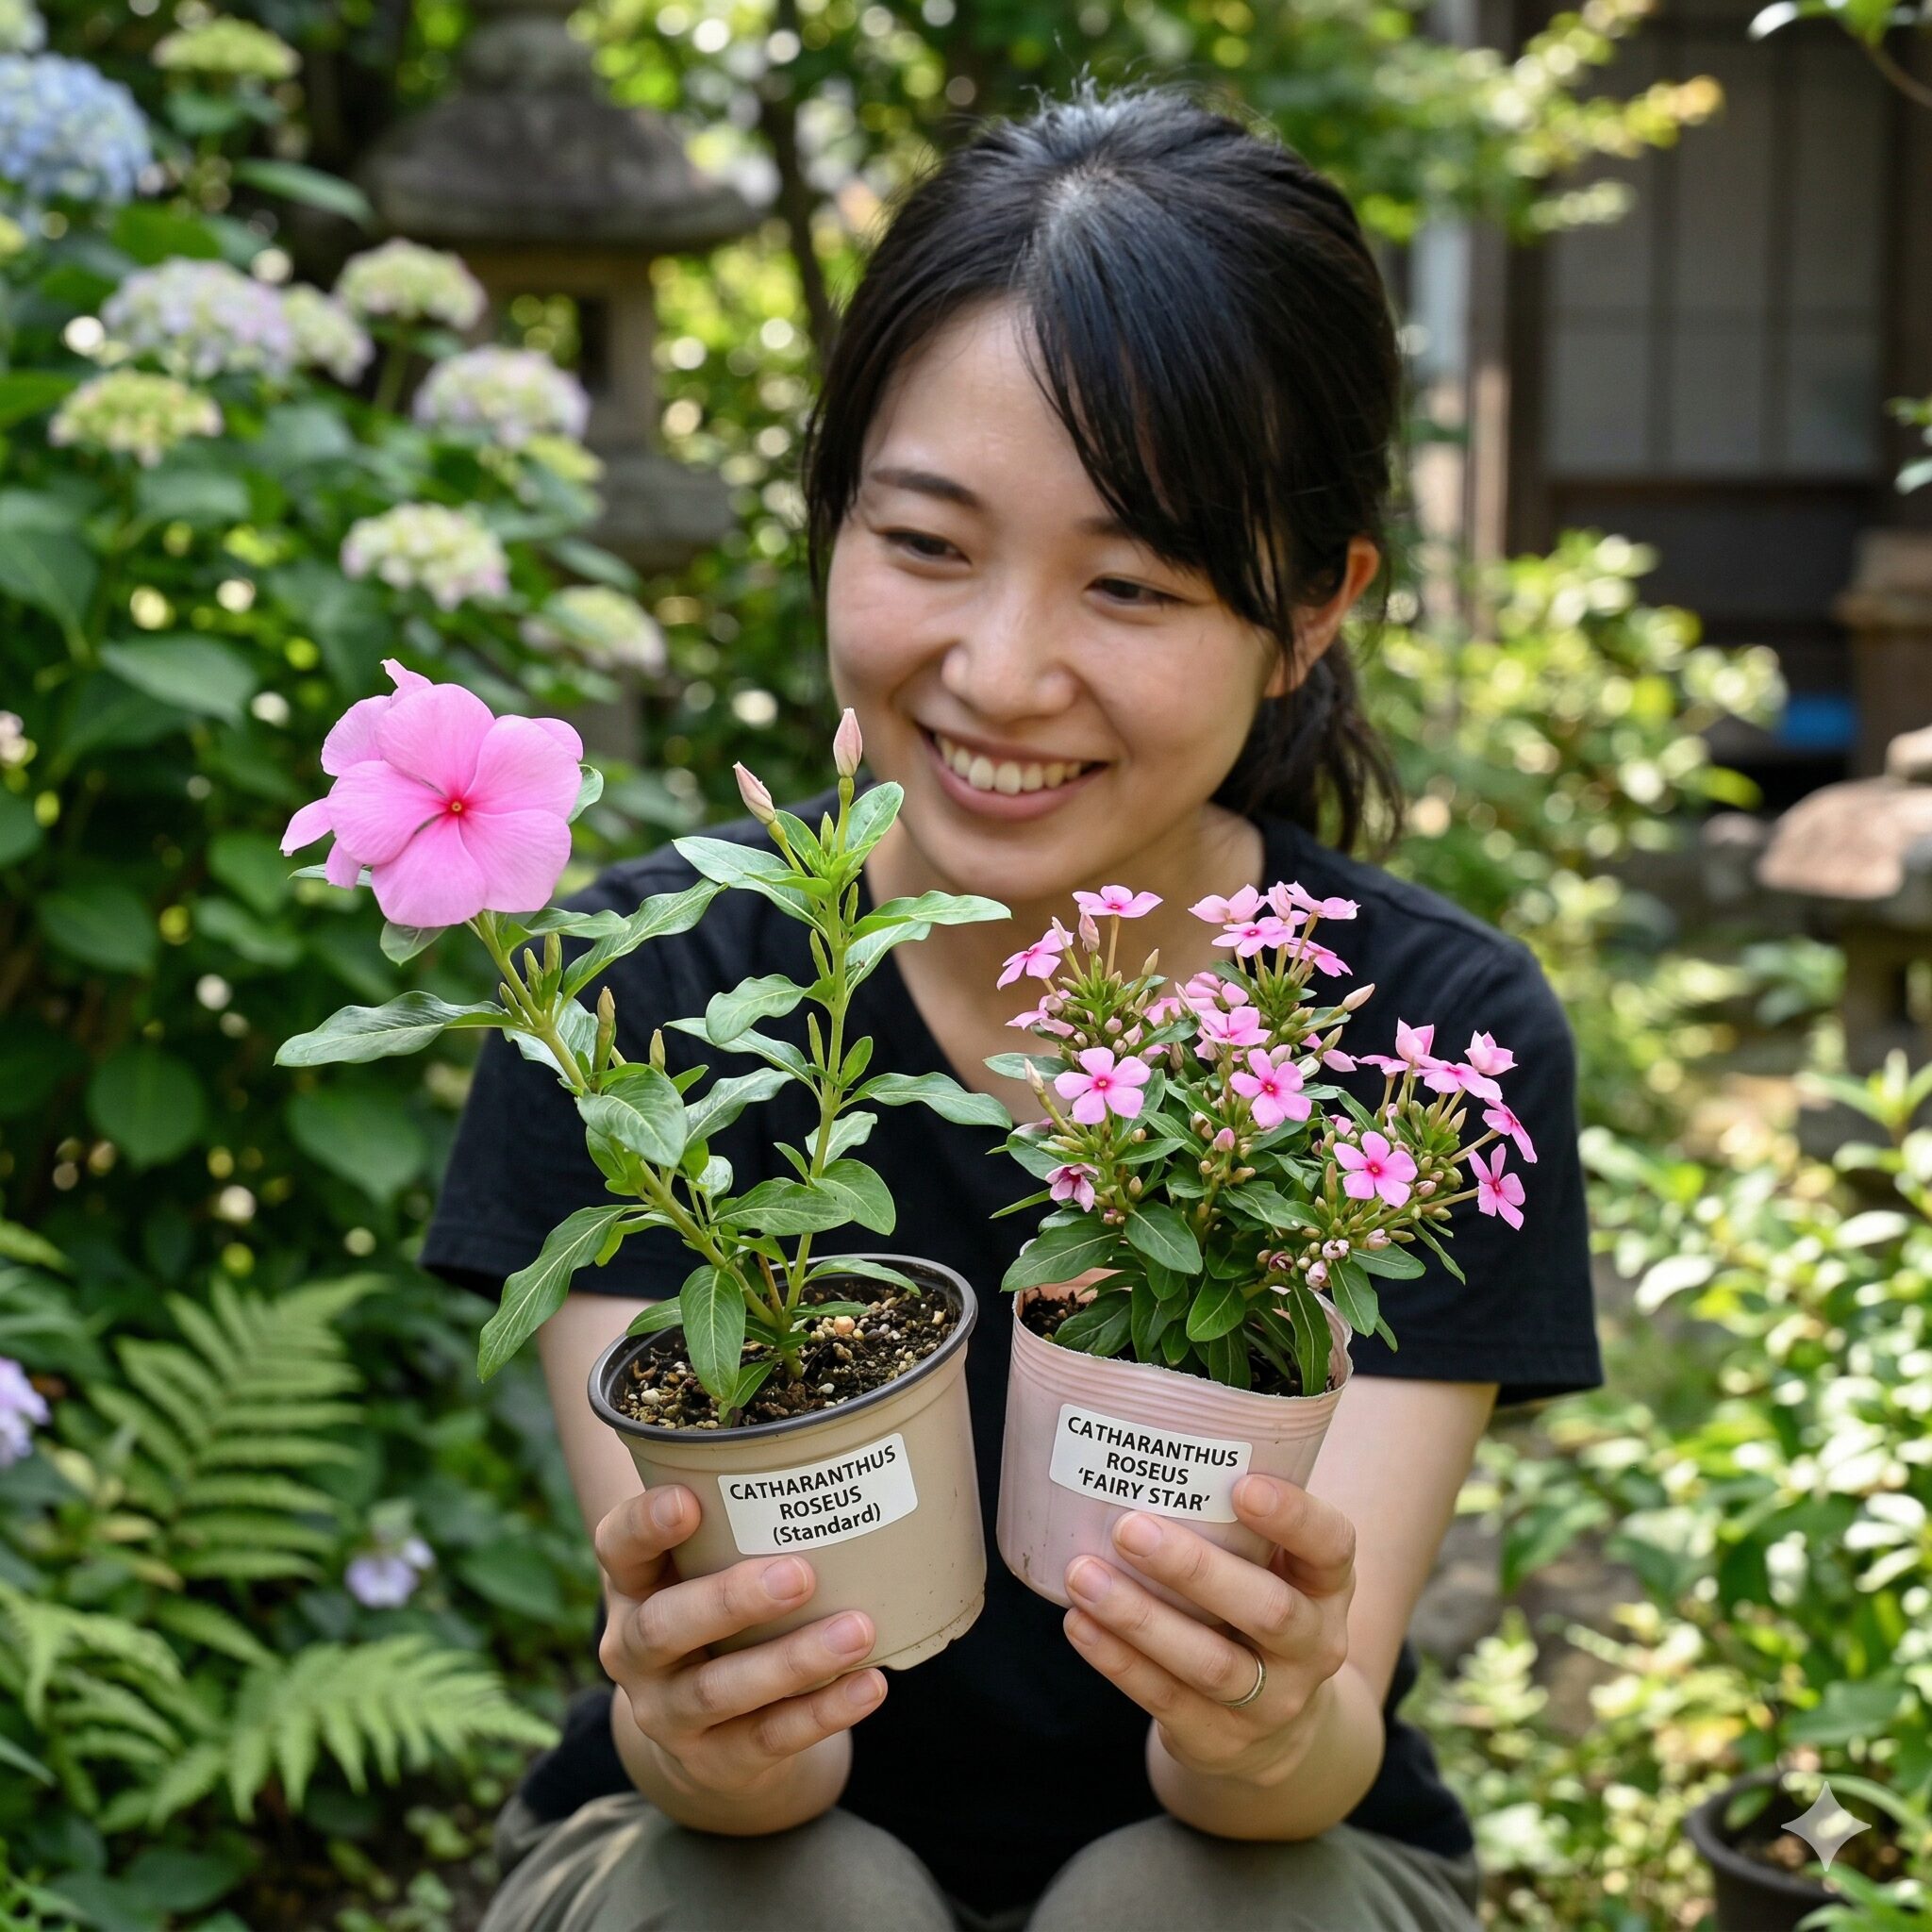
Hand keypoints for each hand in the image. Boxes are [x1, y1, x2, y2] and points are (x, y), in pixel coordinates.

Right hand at [594, 1484, 886, 1796]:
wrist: (709, 1740)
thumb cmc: (723, 1616)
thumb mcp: (708, 1568)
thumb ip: (744, 1521)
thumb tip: (842, 1440)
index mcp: (632, 1584)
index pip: (617, 1547)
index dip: (644, 1525)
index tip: (689, 1501)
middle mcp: (635, 1650)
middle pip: (663, 1627)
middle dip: (730, 1600)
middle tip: (800, 1573)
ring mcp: (668, 1713)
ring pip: (719, 1691)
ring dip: (793, 1660)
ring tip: (858, 1630)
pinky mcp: (714, 1761)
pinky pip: (767, 1739)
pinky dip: (823, 1712)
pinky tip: (871, 1684)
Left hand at [1062, 1473, 1355, 1784]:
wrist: (1275, 1728)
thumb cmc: (1255, 1602)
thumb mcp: (1271, 1564)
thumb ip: (1233, 1519)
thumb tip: (1141, 1434)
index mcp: (1328, 1585)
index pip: (1331, 1546)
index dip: (1294, 1517)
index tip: (1242, 1484)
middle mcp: (1313, 1646)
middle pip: (1267, 1610)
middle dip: (1195, 1570)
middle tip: (1130, 1527)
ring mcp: (1272, 1702)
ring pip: (1210, 1664)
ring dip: (1140, 1618)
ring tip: (1083, 1574)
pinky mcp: (1221, 1739)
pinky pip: (1166, 1701)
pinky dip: (1118, 1661)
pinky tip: (1078, 1623)